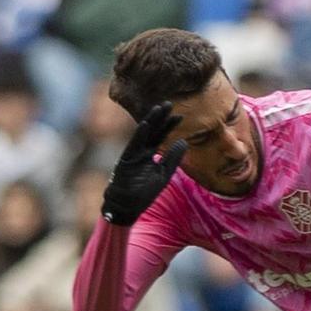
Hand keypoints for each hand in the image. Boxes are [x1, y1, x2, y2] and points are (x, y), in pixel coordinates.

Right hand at [102, 103, 186, 225]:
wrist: (128, 206)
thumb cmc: (144, 192)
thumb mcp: (164, 174)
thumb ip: (173, 158)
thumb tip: (184, 141)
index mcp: (149, 153)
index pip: (161, 136)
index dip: (169, 126)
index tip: (180, 116)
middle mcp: (141, 151)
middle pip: (152, 131)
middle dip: (160, 117)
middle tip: (169, 103)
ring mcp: (132, 154)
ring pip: (143, 134)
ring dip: (150, 121)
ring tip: (158, 108)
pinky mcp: (126, 160)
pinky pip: (133, 145)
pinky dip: (140, 134)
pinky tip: (146, 124)